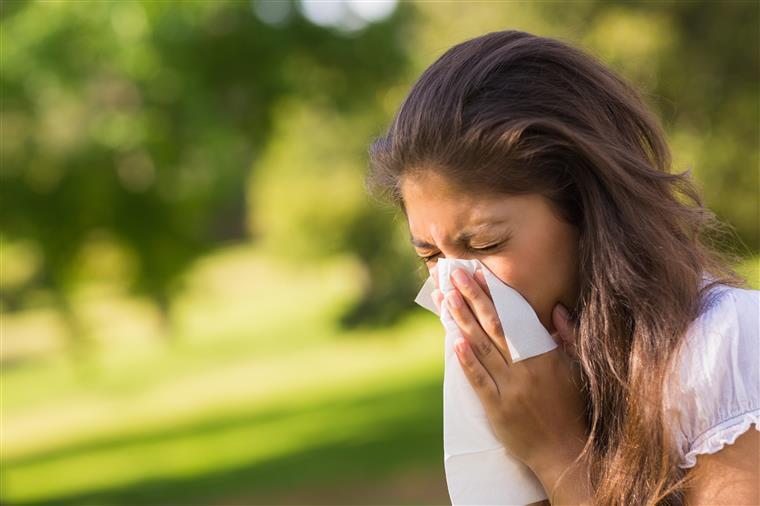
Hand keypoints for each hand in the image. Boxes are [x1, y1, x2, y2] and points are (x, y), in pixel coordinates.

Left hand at [430, 267, 589, 496]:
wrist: (565, 452)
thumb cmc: (572, 408)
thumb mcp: (577, 369)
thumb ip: (569, 337)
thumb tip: (557, 309)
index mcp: (546, 355)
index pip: (515, 317)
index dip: (495, 294)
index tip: (479, 274)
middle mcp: (527, 368)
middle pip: (494, 326)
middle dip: (472, 297)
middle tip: (454, 275)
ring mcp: (511, 389)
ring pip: (482, 348)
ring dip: (462, 321)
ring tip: (446, 297)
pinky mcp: (498, 409)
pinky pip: (479, 381)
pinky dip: (467, 361)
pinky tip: (454, 341)